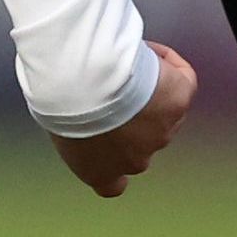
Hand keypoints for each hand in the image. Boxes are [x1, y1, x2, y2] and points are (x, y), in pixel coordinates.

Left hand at [53, 42, 198, 197]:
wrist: (85, 81)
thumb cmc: (60, 100)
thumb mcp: (55, 123)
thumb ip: (74, 129)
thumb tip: (73, 110)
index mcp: (99, 173)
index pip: (113, 183)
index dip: (115, 162)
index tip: (109, 143)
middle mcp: (134, 161)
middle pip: (141, 142)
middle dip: (132, 118)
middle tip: (114, 89)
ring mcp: (162, 133)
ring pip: (161, 111)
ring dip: (148, 91)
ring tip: (126, 65)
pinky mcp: (179, 102)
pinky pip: (181, 80)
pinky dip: (169, 65)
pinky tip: (149, 52)